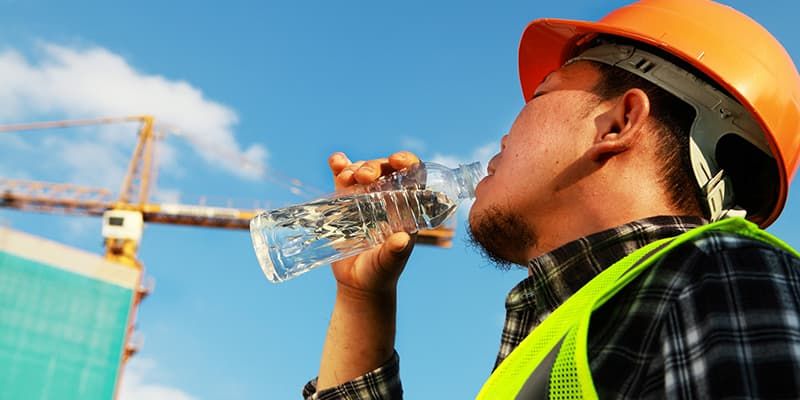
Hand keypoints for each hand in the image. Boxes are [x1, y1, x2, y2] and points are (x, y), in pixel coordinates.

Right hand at [327, 151, 420, 293]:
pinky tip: (335, 162)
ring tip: (346, 177)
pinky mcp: (344, 201)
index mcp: (406, 208)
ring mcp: (364, 198)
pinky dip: (339, 166)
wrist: (358, 282)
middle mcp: (387, 198)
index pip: (413, 177)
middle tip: (364, 176)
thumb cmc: (380, 273)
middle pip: (385, 170)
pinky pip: (342, 178)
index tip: (397, 161)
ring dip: (354, 167)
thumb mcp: (388, 264)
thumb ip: (395, 253)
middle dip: (374, 166)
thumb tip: (402, 239)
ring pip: (362, 171)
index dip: (408, 163)